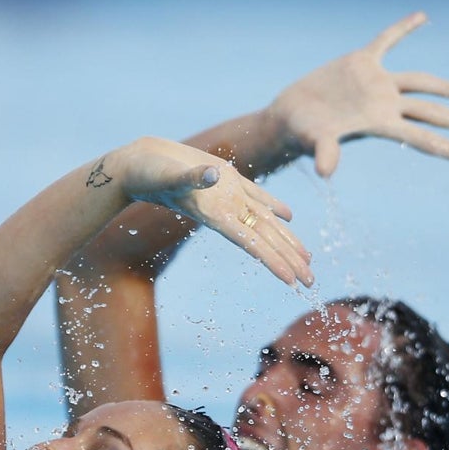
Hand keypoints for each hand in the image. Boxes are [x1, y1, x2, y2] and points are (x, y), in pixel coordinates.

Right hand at [115, 137, 312, 287]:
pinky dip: (274, 206)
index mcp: (216, 215)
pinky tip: (289, 215)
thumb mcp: (170, 175)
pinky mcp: (227, 180)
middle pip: (265, 240)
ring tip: (307, 259)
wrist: (136, 166)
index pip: (252, 244)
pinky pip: (257, 196)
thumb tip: (215, 175)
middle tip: (312, 283)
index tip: (293, 282)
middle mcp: (226, 211)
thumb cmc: (148, 173)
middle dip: (289, 261)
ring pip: (266, 222)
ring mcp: (228, 197)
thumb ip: (194, 178)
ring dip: (287, 241)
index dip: (274, 262)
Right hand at [267, 11, 448, 175]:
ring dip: (445, 86)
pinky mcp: (361, 63)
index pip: (422, 137)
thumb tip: (326, 171)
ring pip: (419, 81)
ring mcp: (376, 82)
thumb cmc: (302, 133)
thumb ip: (325, 151)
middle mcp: (385, 104)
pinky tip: (421, 17)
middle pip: (430, 111)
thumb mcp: (314, 141)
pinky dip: (402, 29)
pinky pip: (386, 40)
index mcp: (381, 123)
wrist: (289, 116)